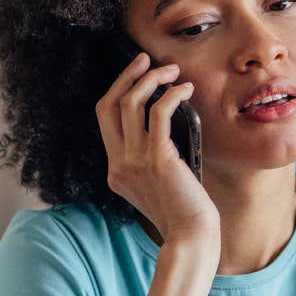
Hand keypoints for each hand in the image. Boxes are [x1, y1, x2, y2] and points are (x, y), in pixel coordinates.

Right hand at [93, 53, 217, 246]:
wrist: (190, 237)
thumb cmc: (183, 213)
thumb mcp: (158, 185)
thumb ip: (152, 159)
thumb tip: (166, 121)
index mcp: (115, 171)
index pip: (105, 119)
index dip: (118, 90)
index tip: (137, 75)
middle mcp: (118, 164)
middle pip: (109, 105)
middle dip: (126, 76)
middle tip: (145, 59)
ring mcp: (134, 162)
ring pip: (131, 103)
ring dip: (151, 79)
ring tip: (171, 70)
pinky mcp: (157, 159)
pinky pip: (158, 112)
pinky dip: (172, 94)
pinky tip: (185, 90)